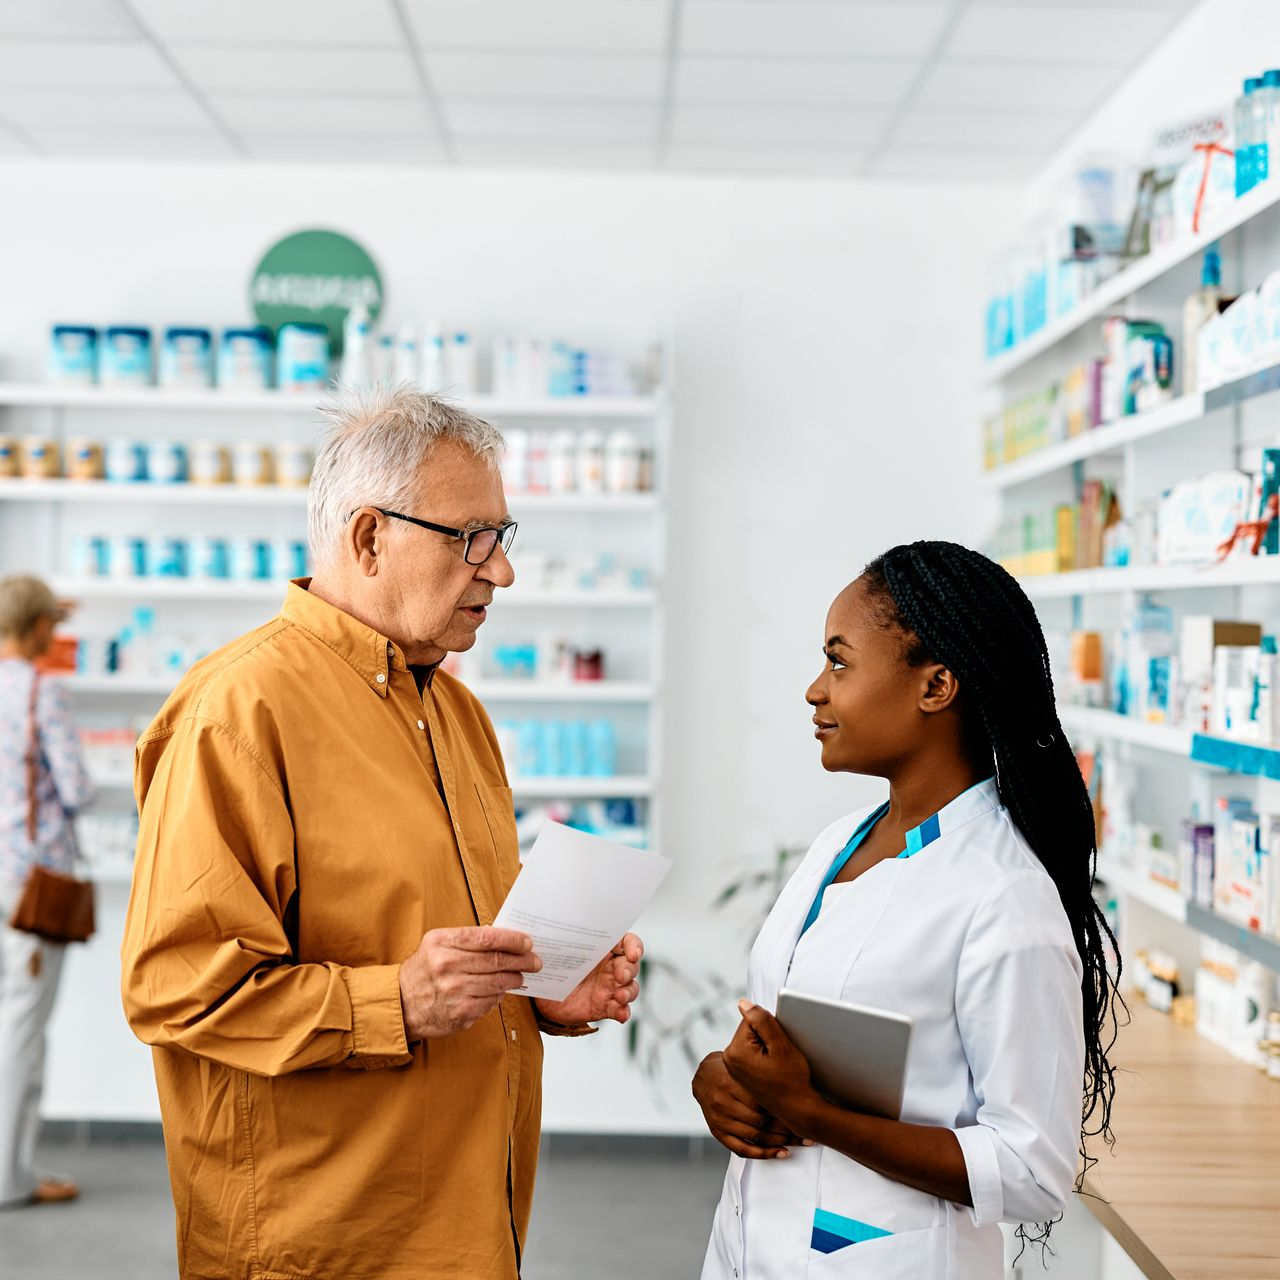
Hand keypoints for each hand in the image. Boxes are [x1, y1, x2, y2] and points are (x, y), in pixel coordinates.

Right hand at [399, 926, 539, 1039]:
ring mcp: (454, 992)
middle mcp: (447, 967)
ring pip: (498, 983)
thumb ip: (466, 938)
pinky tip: (501, 991)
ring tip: (521, 975)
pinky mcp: (459, 1013)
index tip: (528, 942)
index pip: (487, 938)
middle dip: (522, 961)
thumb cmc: (424, 969)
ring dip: (515, 979)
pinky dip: (500, 995)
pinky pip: (490, 1002)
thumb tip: (501, 938)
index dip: (512, 940)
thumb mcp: (436, 943)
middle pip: (497, 961)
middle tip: (535, 961)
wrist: (400, 1004)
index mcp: (442, 944)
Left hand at [535, 933, 642, 1025]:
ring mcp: (609, 988)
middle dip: (630, 970)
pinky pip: (621, 1010)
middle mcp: (610, 967)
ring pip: (631, 988)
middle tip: (622, 976)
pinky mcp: (605, 1007)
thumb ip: (555, 944)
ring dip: (629, 992)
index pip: (626, 942)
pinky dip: (624, 1012)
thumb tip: (547, 940)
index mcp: (601, 949)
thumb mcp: (554, 953)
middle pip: (631, 965)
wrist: (544, 998)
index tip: (633, 954)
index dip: (634, 946)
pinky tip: (621, 1013)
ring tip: (620, 996)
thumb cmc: (554, 969)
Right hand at [692, 1050, 802, 1159]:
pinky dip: (763, 1154)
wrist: (703, 1076)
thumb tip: (792, 1077)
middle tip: (808, 1131)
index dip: (786, 1110)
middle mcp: (725, 1103)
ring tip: (800, 1142)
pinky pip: (742, 1149)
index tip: (804, 1113)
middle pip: (762, 1122)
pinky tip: (780, 1153)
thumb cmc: (730, 1069)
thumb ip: (761, 1074)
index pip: (764, 1102)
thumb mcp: (743, 1065)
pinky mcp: (718, 1133)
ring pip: (756, 1137)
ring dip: (781, 1142)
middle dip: (787, 1129)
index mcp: (732, 1083)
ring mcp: (721, 1120)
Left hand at [722, 999, 816, 1126]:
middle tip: (779, 1058)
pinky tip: (773, 1069)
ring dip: (767, 1046)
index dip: (771, 1029)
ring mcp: (733, 1067)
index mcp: (734, 1051)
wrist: (797, 1109)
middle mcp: (728, 1059)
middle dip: (768, 1037)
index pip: (752, 1019)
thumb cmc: (792, 1079)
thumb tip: (742, 1003)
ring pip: (753, 1039)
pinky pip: (753, 1051)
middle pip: (750, 1029)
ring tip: (777, 1065)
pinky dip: (764, 1055)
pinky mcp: (740, 1072)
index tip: (778, 1048)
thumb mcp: (780, 1044)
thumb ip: (761, 1019)